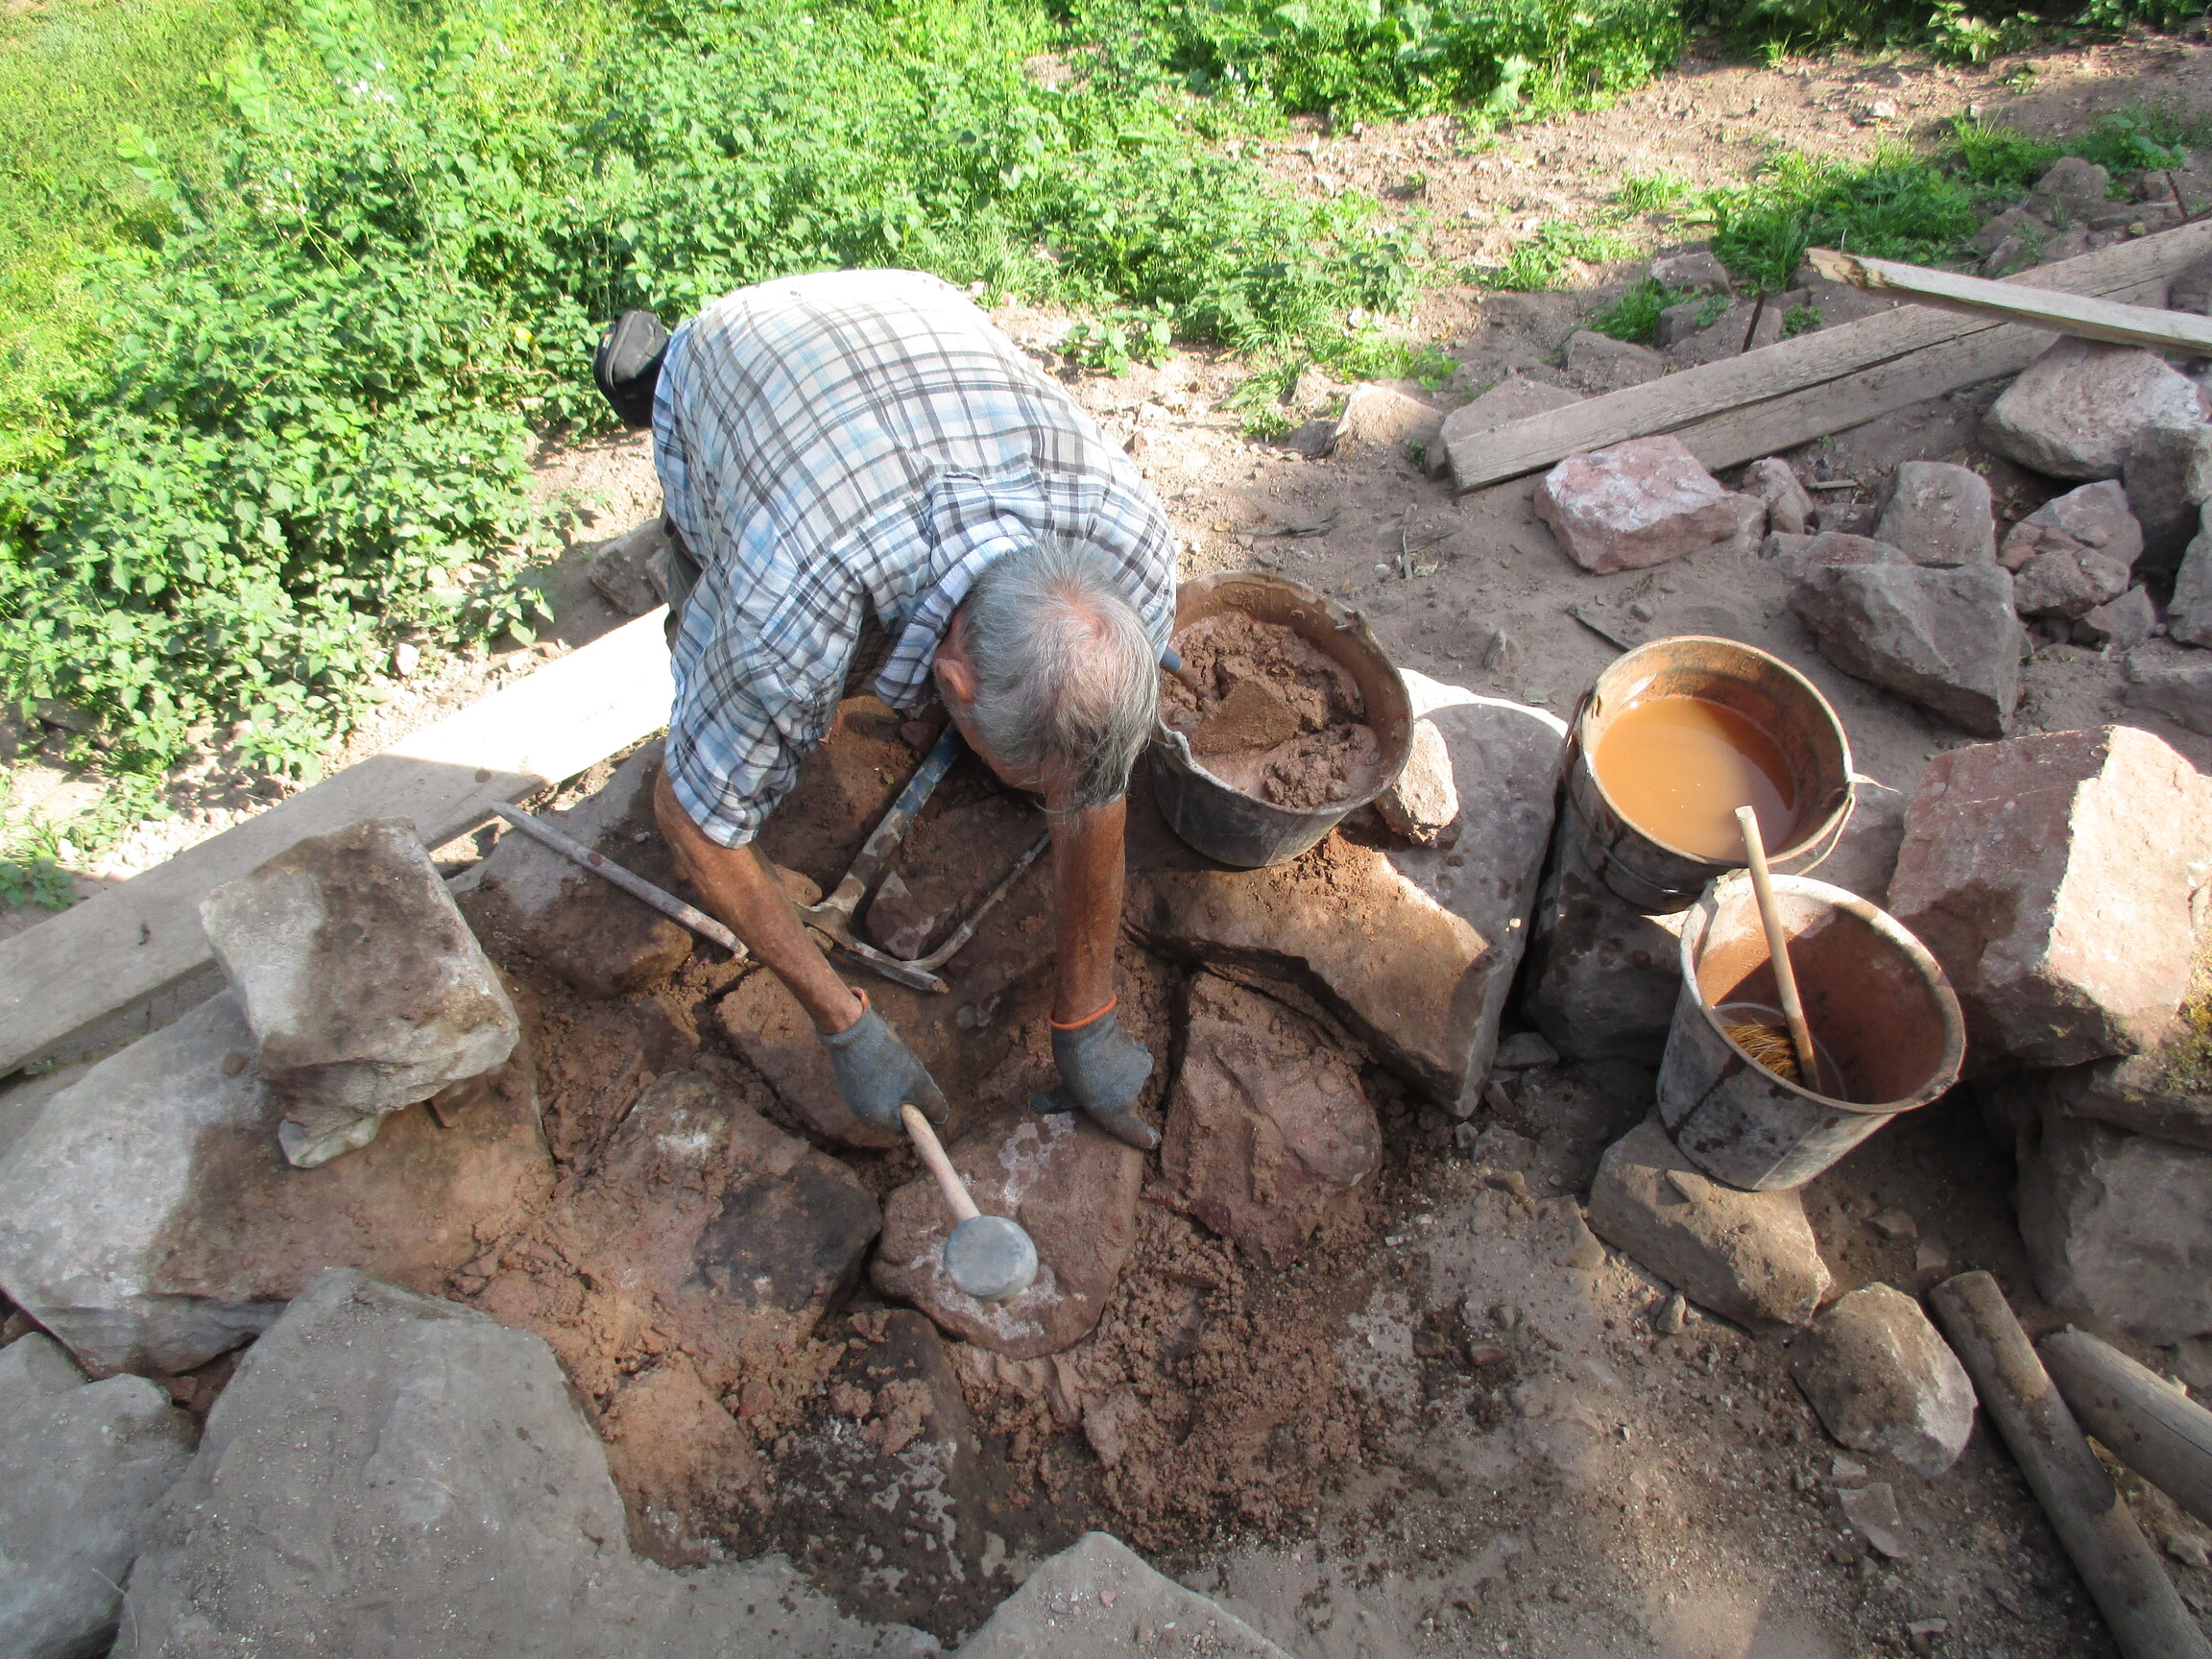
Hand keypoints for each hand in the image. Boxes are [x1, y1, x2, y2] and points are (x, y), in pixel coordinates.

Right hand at [818, 1000, 947, 1128]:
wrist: (853, 1030)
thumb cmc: (889, 1058)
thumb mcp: (919, 1083)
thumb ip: (933, 1105)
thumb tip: (941, 1120)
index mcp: (877, 1118)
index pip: (904, 1127)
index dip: (918, 1112)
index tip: (923, 1092)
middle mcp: (861, 1112)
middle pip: (893, 1112)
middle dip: (906, 1096)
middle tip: (912, 1075)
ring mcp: (852, 1096)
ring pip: (883, 1097)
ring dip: (895, 1085)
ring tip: (897, 1062)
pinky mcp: (848, 1081)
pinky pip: (871, 1086)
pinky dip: (881, 1076)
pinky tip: (883, 1057)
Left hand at [1033, 1004, 1157, 1150]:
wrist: (1090, 1033)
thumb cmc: (1074, 1065)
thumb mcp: (1064, 1087)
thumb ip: (1058, 1099)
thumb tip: (1034, 1104)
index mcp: (1111, 1112)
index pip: (1131, 1131)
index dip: (1142, 1136)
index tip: (1152, 1140)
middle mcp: (1129, 1098)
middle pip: (1125, 1096)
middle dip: (1115, 1089)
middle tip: (1096, 1077)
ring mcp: (1139, 1077)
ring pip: (1132, 1077)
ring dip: (1122, 1071)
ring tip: (1103, 1059)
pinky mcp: (1144, 1057)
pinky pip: (1137, 1060)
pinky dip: (1128, 1056)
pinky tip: (1114, 1047)